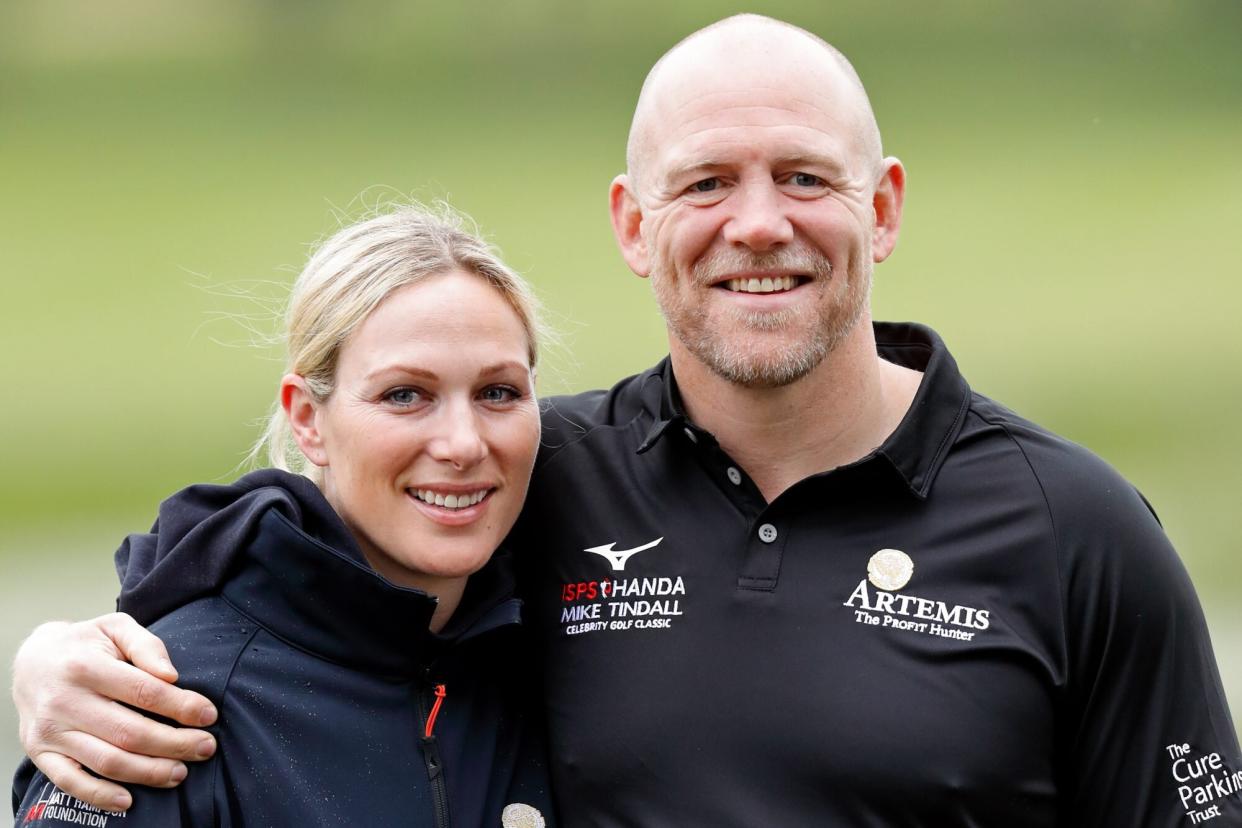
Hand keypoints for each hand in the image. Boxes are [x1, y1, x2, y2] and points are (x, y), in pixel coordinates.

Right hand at [12, 613, 219, 810]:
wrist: (31, 661)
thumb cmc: (86, 644)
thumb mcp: (116, 628)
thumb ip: (146, 645)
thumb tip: (171, 675)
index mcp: (85, 666)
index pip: (143, 692)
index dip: (181, 706)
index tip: (209, 715)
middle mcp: (64, 701)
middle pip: (129, 732)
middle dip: (175, 744)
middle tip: (206, 748)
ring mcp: (50, 731)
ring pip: (107, 761)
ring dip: (148, 772)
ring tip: (180, 772)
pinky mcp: (39, 753)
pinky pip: (69, 782)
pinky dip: (100, 795)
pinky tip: (129, 799)